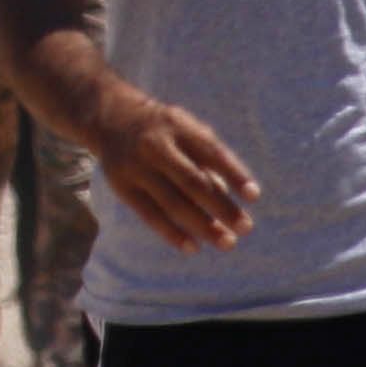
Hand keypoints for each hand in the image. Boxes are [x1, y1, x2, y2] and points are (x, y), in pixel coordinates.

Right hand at [87, 96, 254, 249]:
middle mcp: (156, 146)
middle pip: (194, 182)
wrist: (112, 119)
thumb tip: (229, 201)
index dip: (234, 174)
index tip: (253, 196)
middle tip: (246, 227)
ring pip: (174, 203)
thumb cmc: (164, 130)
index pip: (212, 152)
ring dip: (203, 226)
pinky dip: (173, 233)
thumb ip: (207, 159)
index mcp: (178, 127)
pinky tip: (193, 247)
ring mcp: (137, 167)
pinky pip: (150, 215)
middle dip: (222, 207)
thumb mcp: (186, 130)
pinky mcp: (122, 186)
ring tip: (227, 243)